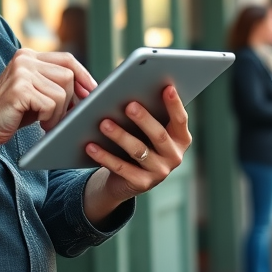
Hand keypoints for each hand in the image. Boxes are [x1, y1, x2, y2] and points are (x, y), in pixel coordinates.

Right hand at [0, 49, 95, 156]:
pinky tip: (39, 124)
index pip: (67, 59)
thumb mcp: (34, 93)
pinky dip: (50, 119)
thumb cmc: (10, 114)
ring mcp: (21, 72)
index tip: (93, 91)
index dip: (84, 74)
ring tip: (46, 121)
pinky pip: (51, 104)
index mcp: (28, 56)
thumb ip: (53, 84)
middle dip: (70, 100)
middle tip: (58, 116)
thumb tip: (88, 89)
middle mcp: (24, 59)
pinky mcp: (19, 89)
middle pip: (68, 76)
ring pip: (62, 92)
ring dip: (59, 113)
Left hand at [82, 84, 190, 223]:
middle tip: (129, 105)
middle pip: (159, 135)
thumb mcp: (146, 129)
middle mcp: (174, 156)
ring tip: (104, 123)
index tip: (167, 87)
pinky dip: (105, 156)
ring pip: (138, 151)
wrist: (126, 178)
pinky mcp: (142, 184)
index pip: (180, 119)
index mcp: (180, 139)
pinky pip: (121, 168)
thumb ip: (147, 112)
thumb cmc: (138, 140)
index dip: (175, 104)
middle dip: (144, 119)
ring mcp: (160, 172)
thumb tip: (130, 89)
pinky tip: (91, 145)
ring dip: (120, 136)